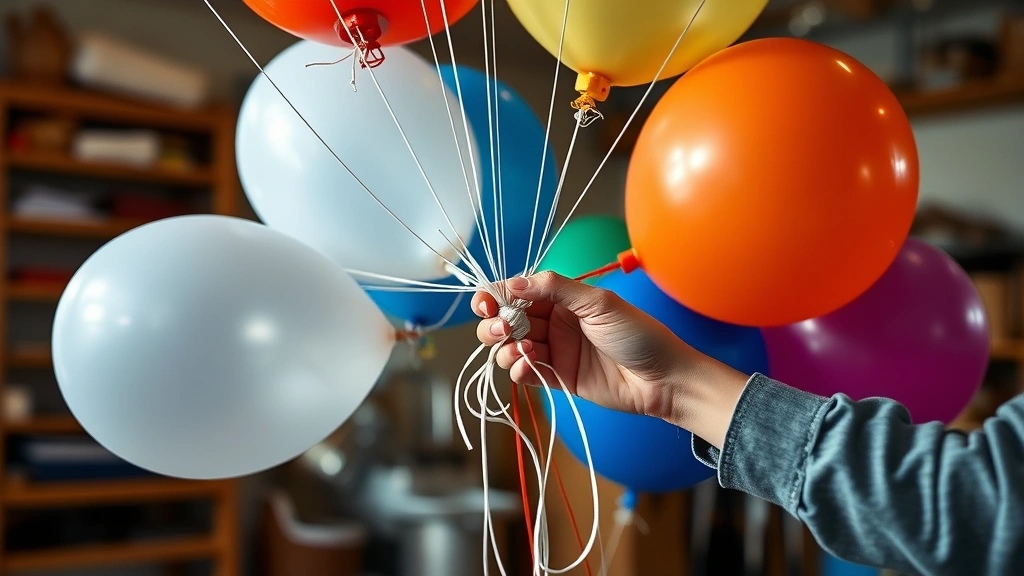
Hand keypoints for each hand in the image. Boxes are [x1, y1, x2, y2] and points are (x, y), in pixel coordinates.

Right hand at [474, 271, 710, 421]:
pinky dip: (517, 369)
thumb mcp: (599, 303)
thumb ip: (555, 289)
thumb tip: (513, 283)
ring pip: (509, 347)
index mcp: (562, 298)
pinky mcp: (556, 378)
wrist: (663, 379)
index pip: (517, 292)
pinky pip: (523, 372)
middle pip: (505, 320)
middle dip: (495, 324)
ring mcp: (553, 350)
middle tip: (503, 330)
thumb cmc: (639, 334)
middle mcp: (553, 322)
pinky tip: (528, 365)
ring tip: (523, 350)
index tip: (486, 304)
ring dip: (505, 348)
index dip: (495, 296)